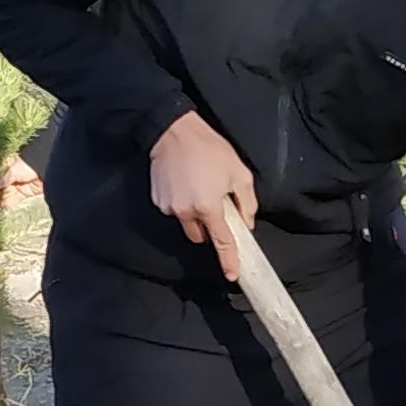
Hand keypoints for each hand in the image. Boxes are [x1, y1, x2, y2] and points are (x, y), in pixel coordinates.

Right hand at [0, 153, 47, 208]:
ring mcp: (17, 184)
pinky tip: (2, 206)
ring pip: (4, 193)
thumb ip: (2, 178)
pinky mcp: (24, 192)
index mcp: (6, 166)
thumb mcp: (13, 170)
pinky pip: (13, 199)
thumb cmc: (28, 164)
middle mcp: (10, 175)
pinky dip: (8, 203)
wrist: (47, 168)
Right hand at [150, 111, 255, 274]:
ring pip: (186, 223)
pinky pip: (174, 210)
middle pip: (200, 236)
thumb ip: (247, 202)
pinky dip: (182, 203)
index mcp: (208, 207)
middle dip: (209, 228)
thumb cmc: (209, 149)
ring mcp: (169, 207)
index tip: (232, 275)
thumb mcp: (239, 173)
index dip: (228, 260)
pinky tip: (185, 183)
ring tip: (199, 187)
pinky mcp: (158, 200)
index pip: (221, 242)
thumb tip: (246, 223)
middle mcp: (186, 212)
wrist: (173, 131)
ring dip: (195, 215)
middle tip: (216, 204)